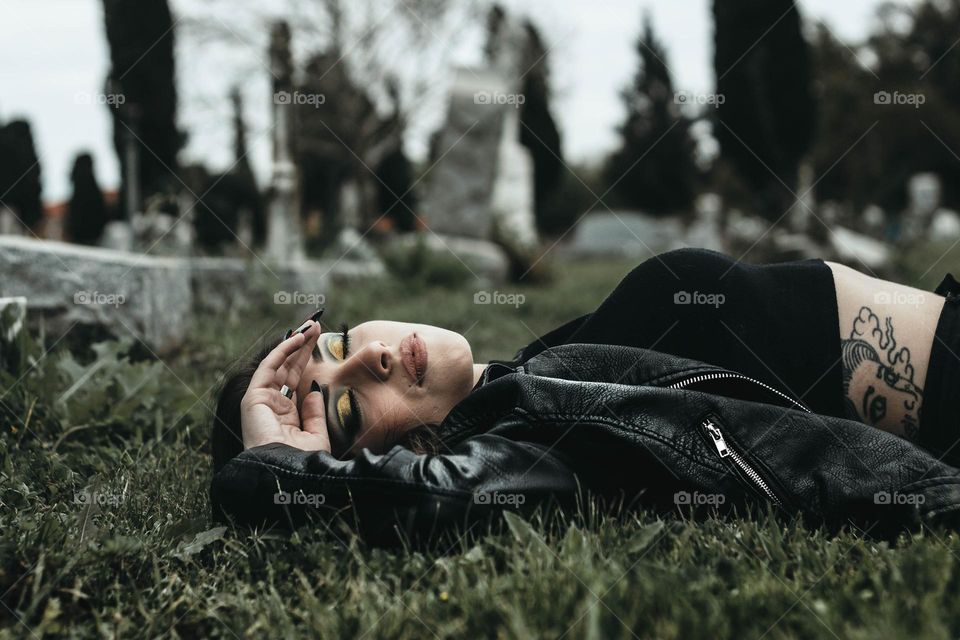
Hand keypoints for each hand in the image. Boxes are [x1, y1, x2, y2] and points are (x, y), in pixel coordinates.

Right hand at [240, 320, 330, 451]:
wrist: (287, 474)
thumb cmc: (302, 462)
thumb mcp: (316, 435)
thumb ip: (314, 413)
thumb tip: (314, 390)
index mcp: (286, 416)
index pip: (296, 380)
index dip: (306, 360)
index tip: (321, 341)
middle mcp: (272, 406)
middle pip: (288, 368)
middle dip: (302, 346)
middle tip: (317, 324)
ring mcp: (261, 401)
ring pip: (278, 364)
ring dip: (294, 342)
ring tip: (311, 324)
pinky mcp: (253, 398)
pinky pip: (268, 368)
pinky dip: (282, 351)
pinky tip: (297, 337)